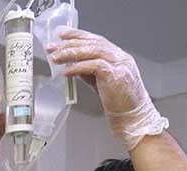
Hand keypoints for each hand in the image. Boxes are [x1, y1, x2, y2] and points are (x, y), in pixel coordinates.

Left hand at [46, 28, 163, 145]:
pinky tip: (67, 71)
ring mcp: (119, 65)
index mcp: (119, 57)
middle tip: (53, 46)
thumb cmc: (120, 104)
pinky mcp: (115, 75)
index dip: (78, 35)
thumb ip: (90, 72)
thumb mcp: (102, 83)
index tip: (63, 35)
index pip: (96, 40)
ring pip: (92, 51)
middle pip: (93, 43)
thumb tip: (73, 64)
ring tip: (56, 57)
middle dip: (70, 43)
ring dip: (71, 53)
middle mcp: (120, 58)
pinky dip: (78, 67)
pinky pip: (93, 66)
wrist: (133, 118)